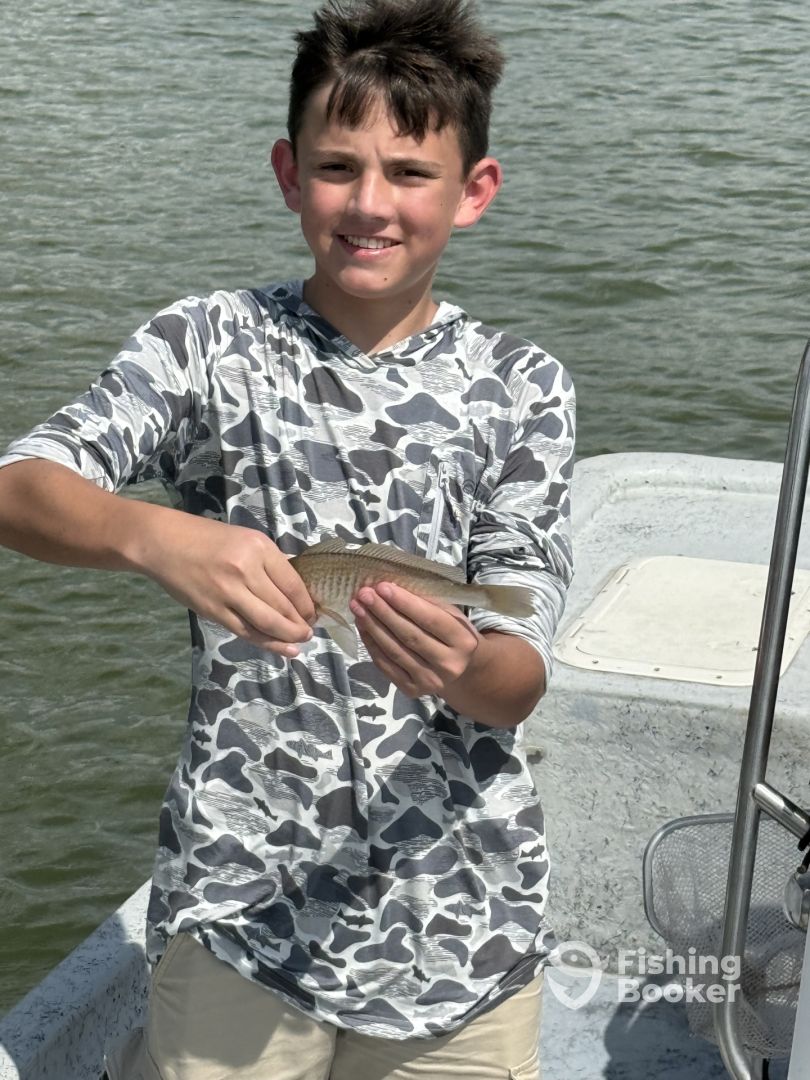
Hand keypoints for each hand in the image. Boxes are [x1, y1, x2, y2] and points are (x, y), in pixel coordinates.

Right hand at [136, 512, 315, 656]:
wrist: (164, 543)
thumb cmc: (206, 538)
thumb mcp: (245, 539)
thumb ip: (269, 563)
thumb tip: (294, 591)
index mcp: (259, 548)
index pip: (293, 584)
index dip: (307, 604)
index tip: (313, 613)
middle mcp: (246, 570)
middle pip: (283, 606)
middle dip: (300, 623)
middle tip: (308, 632)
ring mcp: (228, 593)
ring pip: (267, 622)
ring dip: (288, 637)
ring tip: (300, 642)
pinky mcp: (213, 611)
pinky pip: (246, 631)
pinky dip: (266, 642)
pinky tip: (282, 649)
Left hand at [350, 582, 480, 696]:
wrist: (460, 669)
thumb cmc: (451, 633)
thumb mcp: (450, 614)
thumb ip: (425, 603)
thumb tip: (390, 589)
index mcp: (463, 641)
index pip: (430, 619)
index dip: (404, 603)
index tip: (382, 586)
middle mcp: (449, 665)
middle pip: (409, 635)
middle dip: (383, 612)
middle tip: (364, 594)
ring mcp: (430, 681)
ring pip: (394, 651)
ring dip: (372, 627)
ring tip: (358, 608)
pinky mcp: (412, 690)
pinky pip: (386, 666)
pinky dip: (371, 644)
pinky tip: (362, 627)